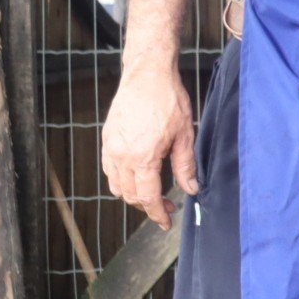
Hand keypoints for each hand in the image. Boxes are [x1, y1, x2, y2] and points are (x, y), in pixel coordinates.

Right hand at [102, 65, 198, 228]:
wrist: (147, 75)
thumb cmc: (169, 100)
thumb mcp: (185, 135)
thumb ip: (186, 166)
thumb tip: (191, 189)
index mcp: (141, 157)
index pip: (146, 197)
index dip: (157, 214)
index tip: (166, 223)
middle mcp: (120, 155)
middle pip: (129, 195)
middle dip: (147, 206)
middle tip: (167, 206)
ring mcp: (110, 147)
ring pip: (116, 185)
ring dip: (133, 194)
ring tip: (154, 193)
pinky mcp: (106, 139)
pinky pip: (109, 170)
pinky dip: (122, 180)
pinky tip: (139, 176)